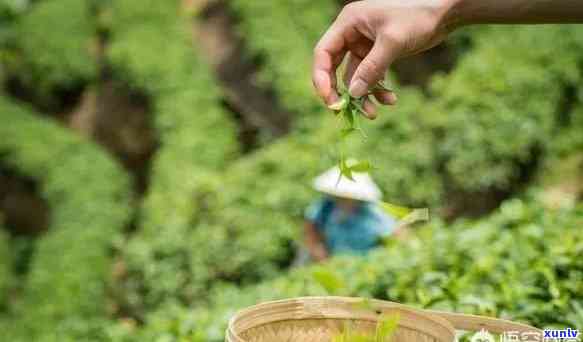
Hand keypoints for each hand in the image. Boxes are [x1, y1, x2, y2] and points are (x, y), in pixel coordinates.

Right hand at [313, 0, 454, 117]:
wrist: (444, 13)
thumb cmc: (418, 17)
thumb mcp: (393, 42)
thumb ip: (371, 68)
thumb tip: (353, 93)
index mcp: (348, 23)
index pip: (323, 53)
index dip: (321, 78)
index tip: (329, 100)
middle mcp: (351, 34)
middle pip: (333, 68)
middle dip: (340, 91)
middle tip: (344, 112)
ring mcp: (364, 45)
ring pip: (354, 77)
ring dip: (363, 96)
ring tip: (374, 113)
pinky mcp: (377, 54)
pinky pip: (370, 77)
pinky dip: (377, 90)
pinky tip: (391, 99)